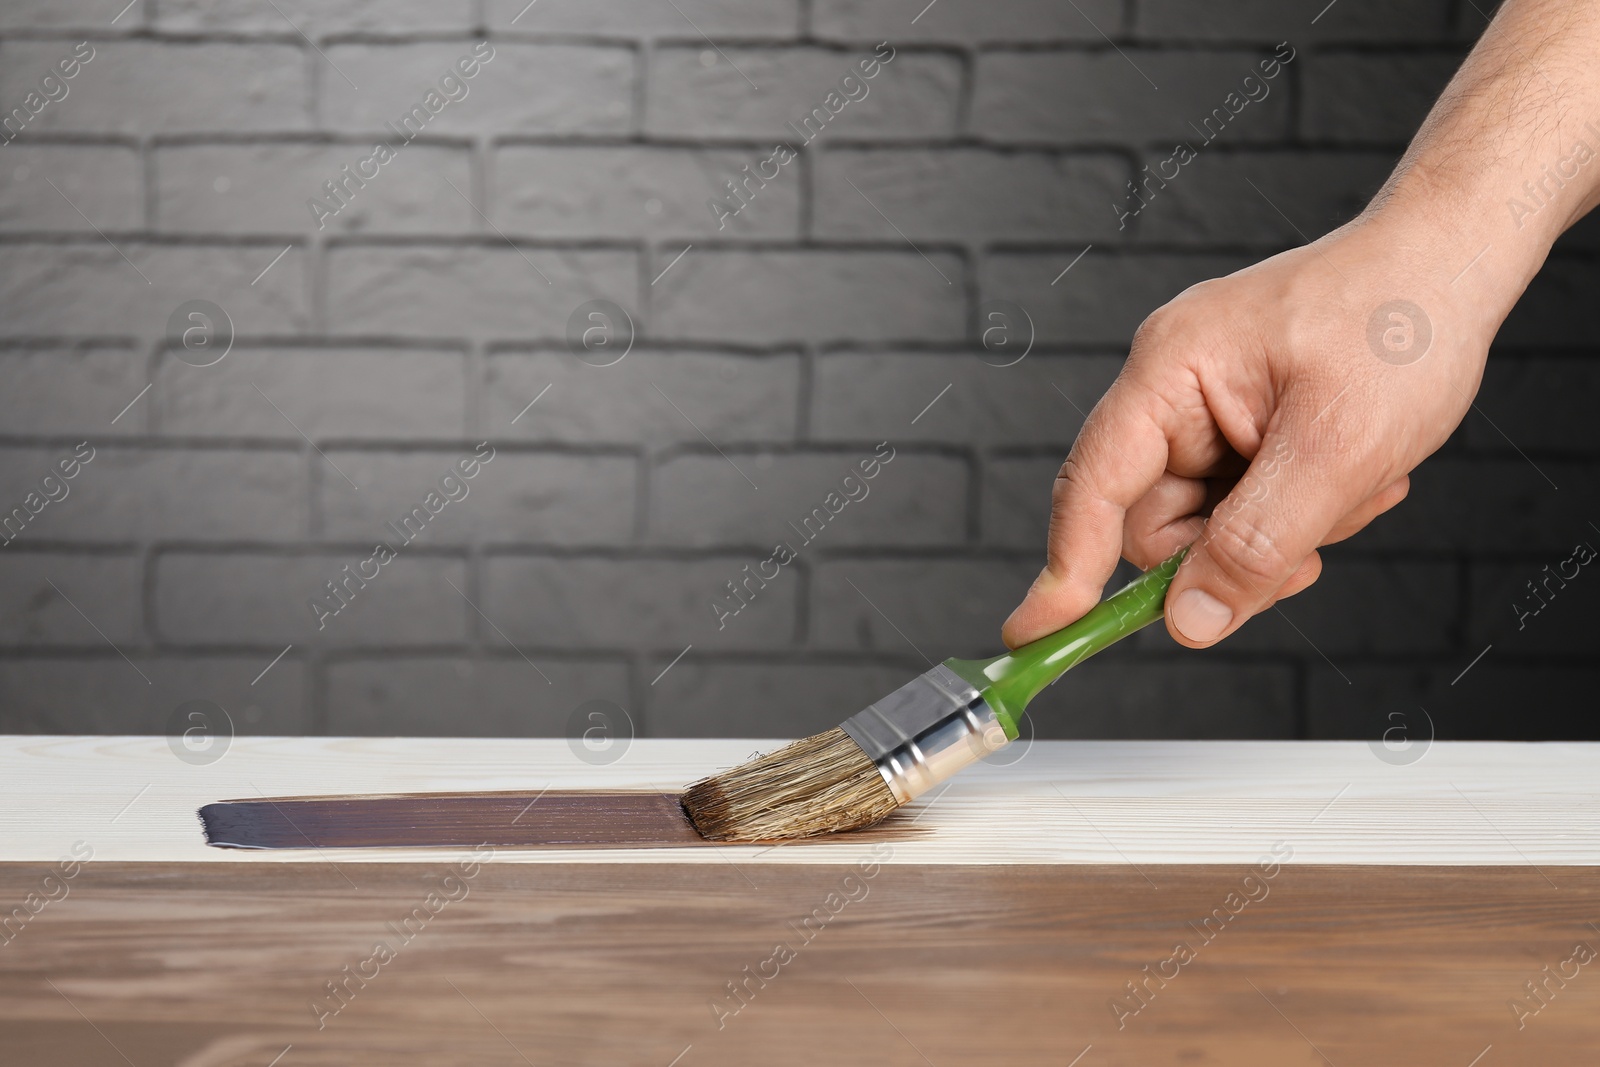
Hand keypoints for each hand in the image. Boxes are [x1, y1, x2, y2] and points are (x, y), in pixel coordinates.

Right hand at [1001, 211, 1493, 648]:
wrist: (1453, 265)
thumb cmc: (1403, 321)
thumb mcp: (1337, 449)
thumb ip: (1254, 543)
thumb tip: (1187, 620)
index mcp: (1170, 370)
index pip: (1092, 488)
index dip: (1065, 570)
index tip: (1036, 636)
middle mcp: (1172, 388)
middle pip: (1153, 521)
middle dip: (1230, 550)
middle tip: (1305, 550)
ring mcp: (1205, 406)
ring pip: (1206, 523)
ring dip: (1282, 531)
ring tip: (1351, 484)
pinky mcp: (1240, 422)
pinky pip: (1242, 504)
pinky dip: (1299, 509)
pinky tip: (1349, 474)